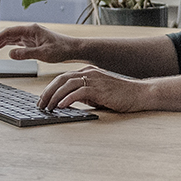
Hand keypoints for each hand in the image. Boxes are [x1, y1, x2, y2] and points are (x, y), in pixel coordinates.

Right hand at [0, 23, 78, 62]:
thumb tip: (10, 54)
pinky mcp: (31, 42)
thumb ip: (26, 54)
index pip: (8, 32)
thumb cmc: (61, 49)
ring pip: (10, 39)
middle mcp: (29, 31)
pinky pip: (15, 43)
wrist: (72, 50)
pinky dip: (7, 48)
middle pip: (7, 35)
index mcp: (31, 30)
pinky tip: (0, 52)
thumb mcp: (43, 54)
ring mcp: (30, 36)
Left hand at [39, 66, 158, 113]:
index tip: (43, 99)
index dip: (51, 88)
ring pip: (67, 84)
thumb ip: (84, 95)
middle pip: (61, 79)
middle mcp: (89, 73)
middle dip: (48, 92)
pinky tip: (61, 106)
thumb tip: (68, 102)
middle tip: (40, 104)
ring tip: (47, 107)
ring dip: (54, 96)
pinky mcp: (100, 88)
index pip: (64, 78)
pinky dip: (68, 99)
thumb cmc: (120, 96)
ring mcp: (94, 79)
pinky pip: (79, 92)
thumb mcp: (98, 95)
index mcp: (88, 72)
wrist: (139, 94)